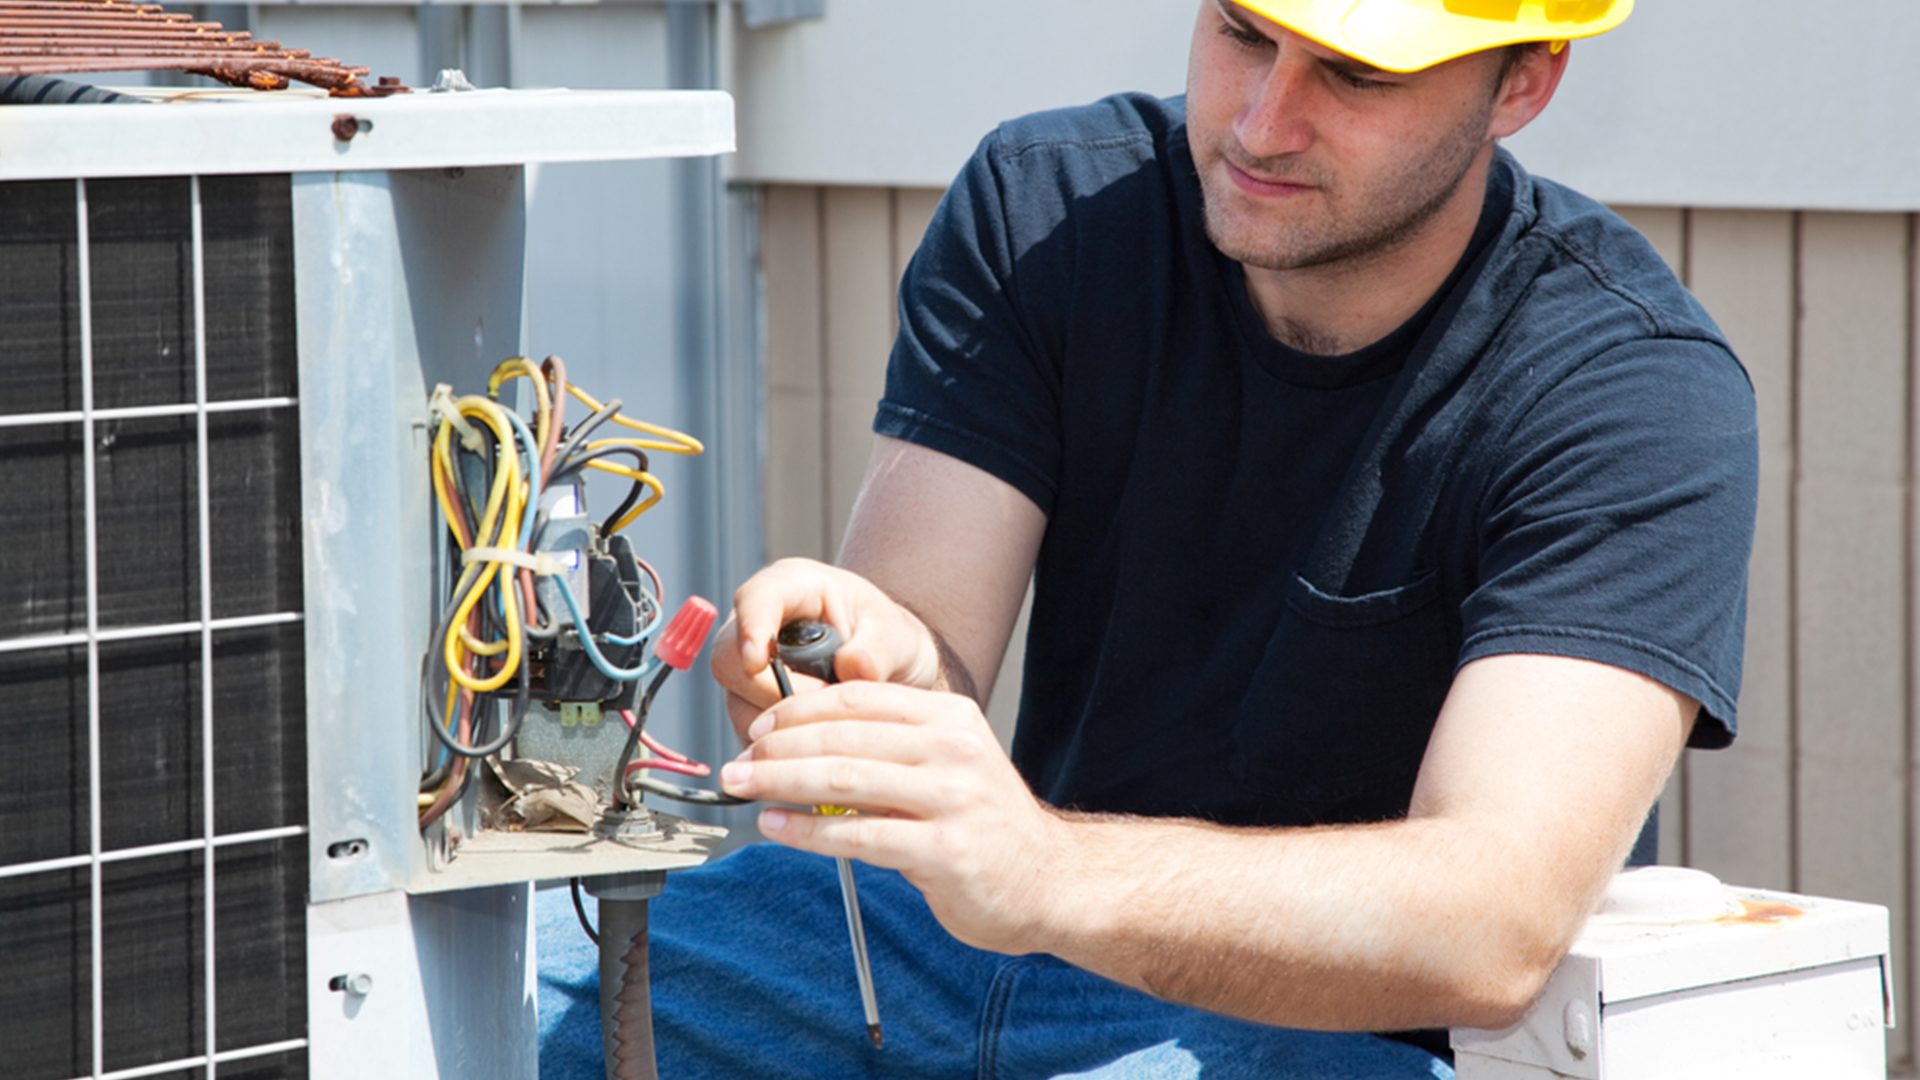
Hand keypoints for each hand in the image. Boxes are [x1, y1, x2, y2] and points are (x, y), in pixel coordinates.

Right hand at [710, 558, 942, 743]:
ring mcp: (748, 666)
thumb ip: (877, 649)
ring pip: (737, 700)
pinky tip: (816, 736)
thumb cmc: (887, 638)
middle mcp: (759, 624)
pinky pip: (750, 728)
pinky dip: (781, 740)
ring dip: (780, 720)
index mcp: (792, 587)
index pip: (755, 600)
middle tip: (822, 704)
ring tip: (829, 719)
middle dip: (770, 690)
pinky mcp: (750, 702)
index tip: (758, 662)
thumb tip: (853, 668)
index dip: (750, 629)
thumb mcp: (895, 635)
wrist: (890, 668)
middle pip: (730, 657)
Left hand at [718, 680, 1070, 955]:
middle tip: (737, 763)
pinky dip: (807, 831)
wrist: (1048, 880)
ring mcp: (951, 798)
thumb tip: (802, 741)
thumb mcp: (949, 763)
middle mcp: (953, 749)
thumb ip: (890, 747)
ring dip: (780, 783)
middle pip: (842, 736)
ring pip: (843, 779)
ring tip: (745, 788)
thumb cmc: (985, 825)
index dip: (798, 709)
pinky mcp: (944, 849)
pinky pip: (858, 835)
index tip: (759, 726)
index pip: (858, 698)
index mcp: (949, 717)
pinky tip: (777, 829)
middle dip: (777, 748)